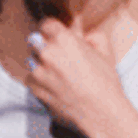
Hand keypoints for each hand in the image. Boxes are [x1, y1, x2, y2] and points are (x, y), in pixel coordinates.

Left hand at [24, 18, 134, 137]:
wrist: (101, 113)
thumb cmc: (105, 84)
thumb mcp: (106, 53)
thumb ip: (92, 36)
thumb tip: (82, 34)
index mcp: (64, 40)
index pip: (46, 23)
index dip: (52, 29)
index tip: (55, 34)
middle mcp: (46, 52)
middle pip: (35, 40)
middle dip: (43, 45)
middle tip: (57, 55)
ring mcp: (37, 70)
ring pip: (31, 59)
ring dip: (40, 63)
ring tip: (58, 74)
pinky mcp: (33, 86)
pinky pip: (30, 77)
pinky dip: (39, 80)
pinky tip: (54, 86)